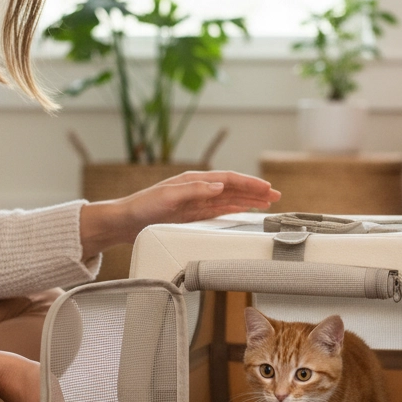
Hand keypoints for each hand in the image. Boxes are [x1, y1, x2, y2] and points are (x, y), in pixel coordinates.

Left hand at [80, 170, 280, 258]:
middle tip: (276, 196)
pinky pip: (220, 210)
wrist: (125, 221)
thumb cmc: (142, 206)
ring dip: (249, 200)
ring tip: (268, 202)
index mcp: (194, 181)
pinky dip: (235, 209)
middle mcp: (198, 189)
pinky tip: (245, 211)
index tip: (266, 188)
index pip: (228, 179)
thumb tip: (219, 186)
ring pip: (230, 199)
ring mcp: (197, 202)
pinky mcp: (193, 215)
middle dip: (255, 191)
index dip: (249, 183)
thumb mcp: (168, 197)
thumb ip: (194, 190)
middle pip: (233, 188)